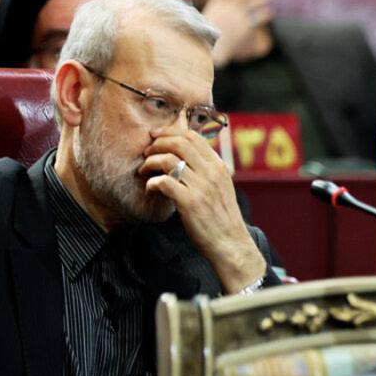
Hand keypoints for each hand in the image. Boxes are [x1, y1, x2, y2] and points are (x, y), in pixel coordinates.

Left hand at [141, 130, 266, 293]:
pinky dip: (152, 183)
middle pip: (179, 142)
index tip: (156, 137)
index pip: (192, 136)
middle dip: (157, 143)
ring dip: (150, 162)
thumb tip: (188, 151)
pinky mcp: (190, 203)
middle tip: (147, 153)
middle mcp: (212, 173)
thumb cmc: (221, 217)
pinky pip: (164, 182)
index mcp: (218, 166)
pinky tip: (150, 189)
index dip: (169, 132)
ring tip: (144, 171)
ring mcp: (201, 187)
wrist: (230, 243)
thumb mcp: (220, 187)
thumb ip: (206, 168)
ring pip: (169, 160)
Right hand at [201, 0, 273, 67]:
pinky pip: (257, 18)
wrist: (208, 49)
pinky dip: (263, 15)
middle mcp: (228, 7)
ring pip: (252, 3)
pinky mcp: (245, 27)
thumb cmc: (200, 38)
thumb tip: (195, 10)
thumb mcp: (197, 21)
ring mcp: (237, 16)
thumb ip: (202, 14)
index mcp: (216, 4)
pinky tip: (270, 12)